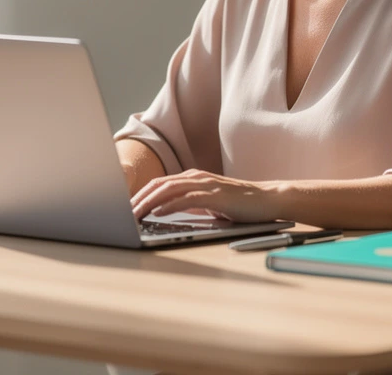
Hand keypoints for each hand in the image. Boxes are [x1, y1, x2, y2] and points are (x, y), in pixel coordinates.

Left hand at [130, 169, 282, 221]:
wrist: (268, 200)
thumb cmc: (240, 205)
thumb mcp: (209, 203)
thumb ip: (190, 203)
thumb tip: (167, 212)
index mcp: (193, 178)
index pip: (160, 184)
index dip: (141, 194)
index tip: (127, 207)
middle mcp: (197, 177)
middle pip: (160, 184)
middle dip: (139, 198)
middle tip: (123, 212)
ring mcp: (206, 185)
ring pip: (169, 190)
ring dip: (149, 202)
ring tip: (135, 213)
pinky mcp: (216, 196)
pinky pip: (187, 199)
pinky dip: (170, 205)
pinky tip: (158, 213)